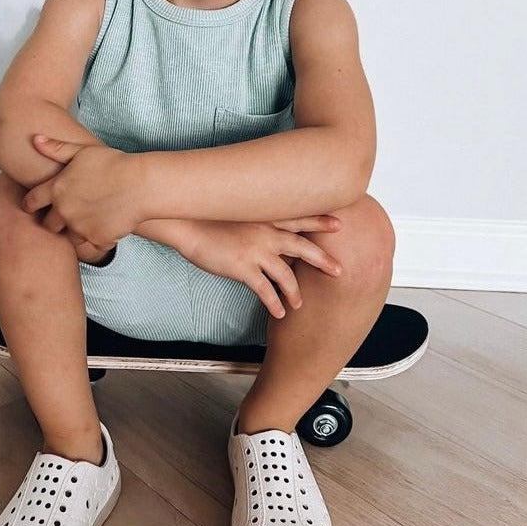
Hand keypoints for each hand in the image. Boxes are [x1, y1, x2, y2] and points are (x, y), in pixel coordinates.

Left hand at [22, 135, 144, 248]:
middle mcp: (64, 211)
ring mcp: (80, 228)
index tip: (34, 207)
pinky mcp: (97, 239)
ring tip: (89, 222)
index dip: (30, 205)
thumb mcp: (83, 151)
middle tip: (65, 216)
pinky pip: (93, 246)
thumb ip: (57, 148)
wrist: (141, 184)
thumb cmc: (114, 164)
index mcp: (56, 189)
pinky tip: (107, 228)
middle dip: (53, 222)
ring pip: (70, 238)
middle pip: (48, 225)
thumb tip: (35, 139)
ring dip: (77, 232)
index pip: (31, 202)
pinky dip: (98, 239)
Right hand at [183, 217, 341, 318]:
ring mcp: (255, 250)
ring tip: (299, 304)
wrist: (186, 223)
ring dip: (295, 292)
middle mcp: (265, 233)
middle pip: (302, 247)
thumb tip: (262, 230)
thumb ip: (253, 221)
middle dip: (323, 260)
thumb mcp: (236, 212)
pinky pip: (265, 290)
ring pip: (286, 274)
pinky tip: (280, 313)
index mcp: (265, 218)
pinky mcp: (242, 267)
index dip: (319, 222)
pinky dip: (275, 303)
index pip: (299, 218)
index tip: (339, 224)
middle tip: (339, 271)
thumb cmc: (206, 217)